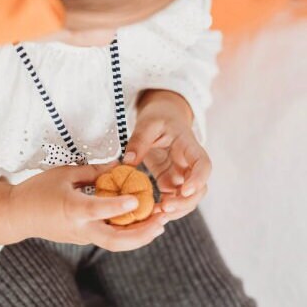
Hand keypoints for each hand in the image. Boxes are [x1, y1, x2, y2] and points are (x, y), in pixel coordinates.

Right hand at [0, 161, 166, 251]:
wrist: (17, 215)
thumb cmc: (38, 190)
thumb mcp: (65, 173)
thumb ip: (94, 171)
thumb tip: (118, 166)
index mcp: (73, 209)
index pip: (100, 209)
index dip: (120, 206)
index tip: (138, 200)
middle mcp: (80, 227)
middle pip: (116, 240)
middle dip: (142, 234)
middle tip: (162, 221)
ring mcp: (82, 236)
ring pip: (115, 243)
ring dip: (139, 236)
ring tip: (158, 223)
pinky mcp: (82, 238)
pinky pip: (108, 238)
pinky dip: (127, 233)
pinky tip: (139, 222)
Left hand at [123, 90, 210, 220]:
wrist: (162, 116)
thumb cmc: (158, 116)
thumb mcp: (148, 123)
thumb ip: (139, 140)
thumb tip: (128, 161)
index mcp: (189, 146)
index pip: (203, 164)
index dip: (198, 180)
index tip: (185, 191)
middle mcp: (189, 164)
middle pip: (199, 189)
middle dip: (185, 202)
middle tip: (164, 209)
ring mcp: (181, 174)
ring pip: (187, 198)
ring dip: (175, 209)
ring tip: (155, 215)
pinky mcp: (169, 180)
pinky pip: (171, 198)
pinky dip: (164, 208)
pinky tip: (150, 212)